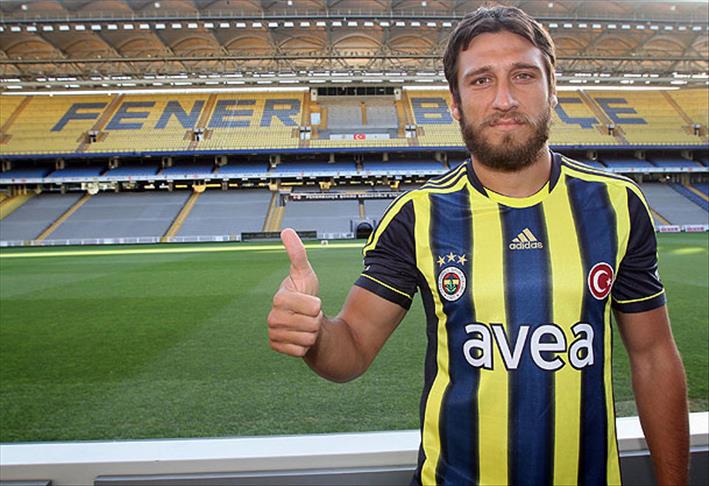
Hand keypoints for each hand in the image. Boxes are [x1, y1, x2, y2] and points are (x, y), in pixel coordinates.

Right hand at [267, 228, 322, 356]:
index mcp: (279, 298)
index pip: (313, 307)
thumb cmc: (305, 294)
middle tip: (308, 316)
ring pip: (307, 339)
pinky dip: (305, 347)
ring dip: (312, 334)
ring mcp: (272, 333)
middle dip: (316, 320)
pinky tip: (300, 338)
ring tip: (305, 326)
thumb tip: (286, 230)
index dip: (317, 305)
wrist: (304, 320)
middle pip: (311, 324)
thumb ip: (297, 253)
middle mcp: (271, 317)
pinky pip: (301, 351)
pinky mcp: (276, 348)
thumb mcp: (305, 273)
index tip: (311, 302)